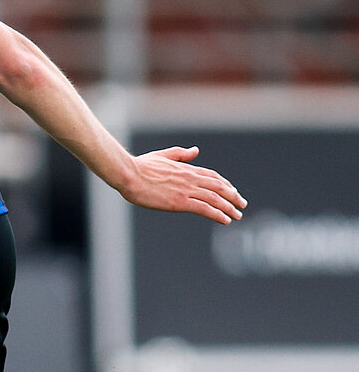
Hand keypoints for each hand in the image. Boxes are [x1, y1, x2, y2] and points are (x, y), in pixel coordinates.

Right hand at [120, 146, 246, 223]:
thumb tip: (195, 150)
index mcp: (187, 169)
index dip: (226, 184)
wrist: (129, 175)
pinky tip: (225, 220)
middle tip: (242, 205)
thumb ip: (181, 154)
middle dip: (234, 197)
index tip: (233, 191)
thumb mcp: (162, 156)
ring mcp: (187, 191)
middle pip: (220, 188)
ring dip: (229, 208)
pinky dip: (218, 214)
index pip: (213, 176)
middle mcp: (191, 179)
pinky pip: (205, 209)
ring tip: (237, 216)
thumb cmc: (140, 166)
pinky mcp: (180, 202)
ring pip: (216, 199)